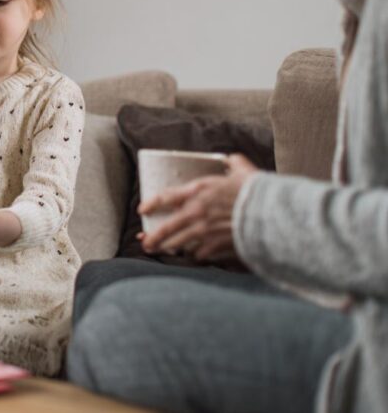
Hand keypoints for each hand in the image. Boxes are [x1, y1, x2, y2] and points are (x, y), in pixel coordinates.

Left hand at [138, 154, 258, 261]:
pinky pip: (199, 254)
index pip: (166, 197)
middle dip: (153, 236)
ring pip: (178, 243)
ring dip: (168, 248)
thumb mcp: (244, 171)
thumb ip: (234, 163)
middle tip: (145, 242)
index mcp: (199, 191)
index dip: (151, 204)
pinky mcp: (215, 247)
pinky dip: (196, 255)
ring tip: (161, 251)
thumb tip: (232, 158)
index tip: (142, 210)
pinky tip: (192, 256)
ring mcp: (204, 232)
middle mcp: (196, 212)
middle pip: (167, 227)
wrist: (272, 215)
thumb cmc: (258, 192)